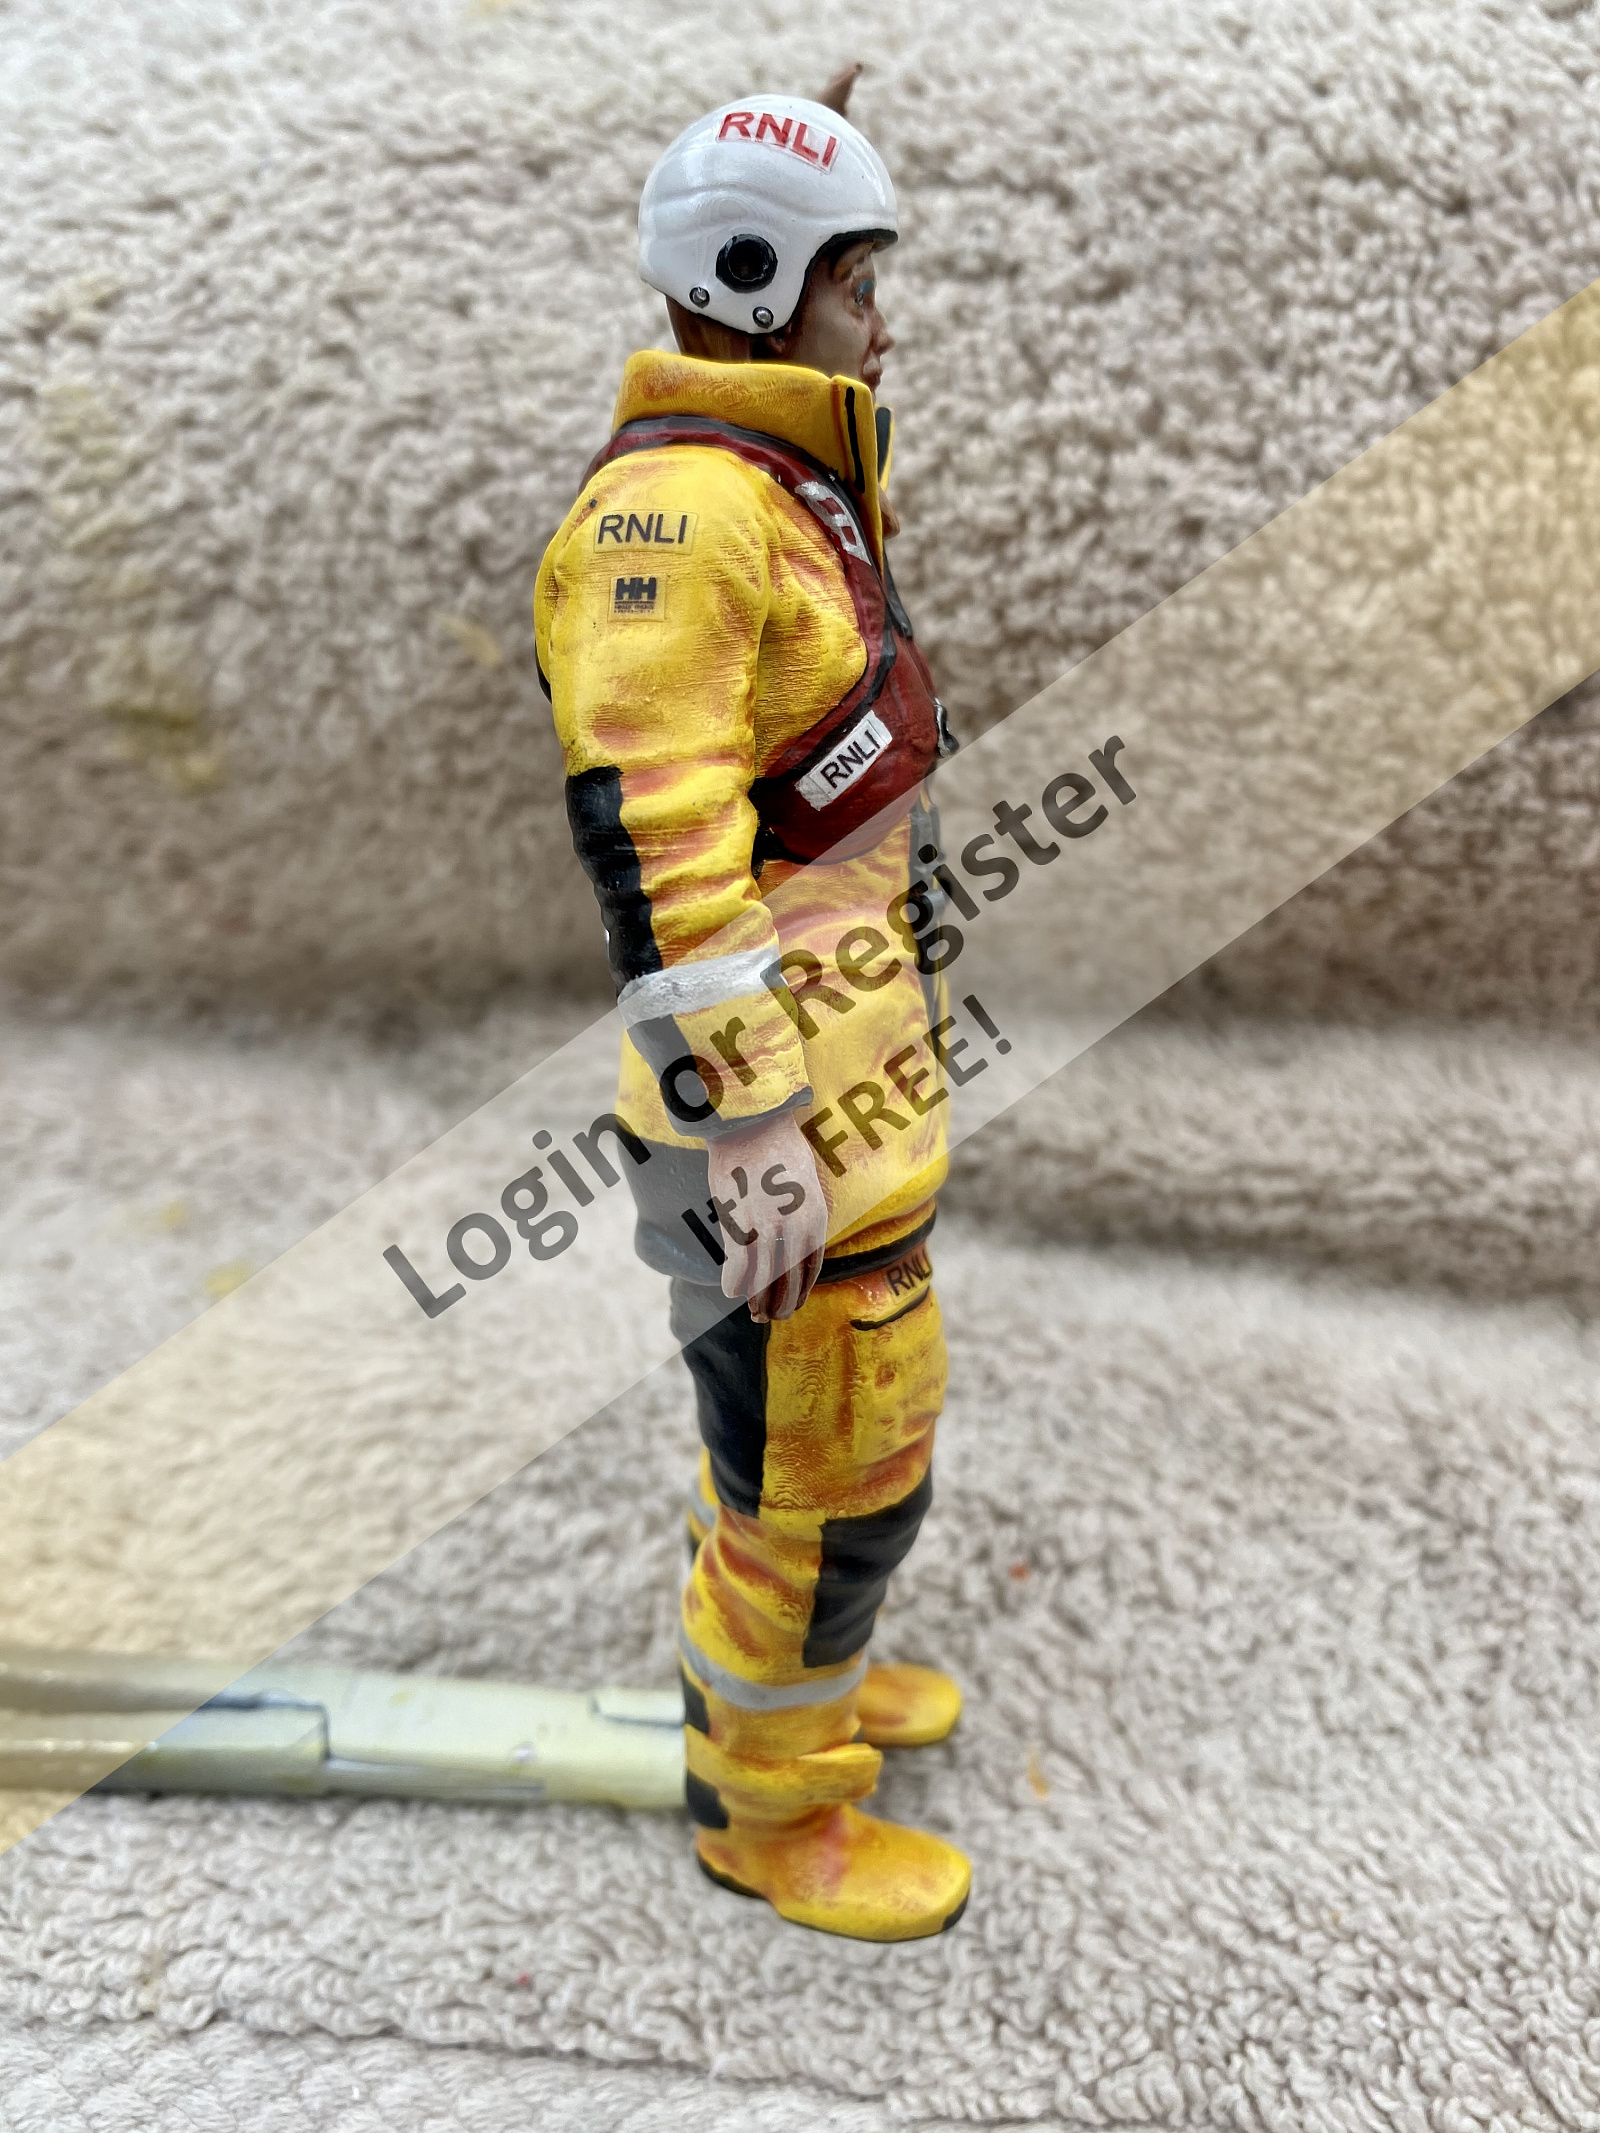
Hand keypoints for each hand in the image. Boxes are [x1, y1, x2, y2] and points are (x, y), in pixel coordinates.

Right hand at [705, 1112, 827, 1322]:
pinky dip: (733, 1283)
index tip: (794, 1302)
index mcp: (816, 1218)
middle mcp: (795, 1228)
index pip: (811, 1268)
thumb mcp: (806, 1182)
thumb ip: (803, 1214)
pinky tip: (731, 1292)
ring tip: (754, 1314)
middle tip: (773, 1317)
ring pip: (763, 1280)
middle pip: (789, 1280)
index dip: (801, 1290)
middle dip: (781, 1303)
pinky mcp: (739, 1225)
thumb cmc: (779, 1147)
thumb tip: (794, 1241)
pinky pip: (737, 1266)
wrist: (753, 1123)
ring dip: (757, 1301)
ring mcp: (766, 1229)